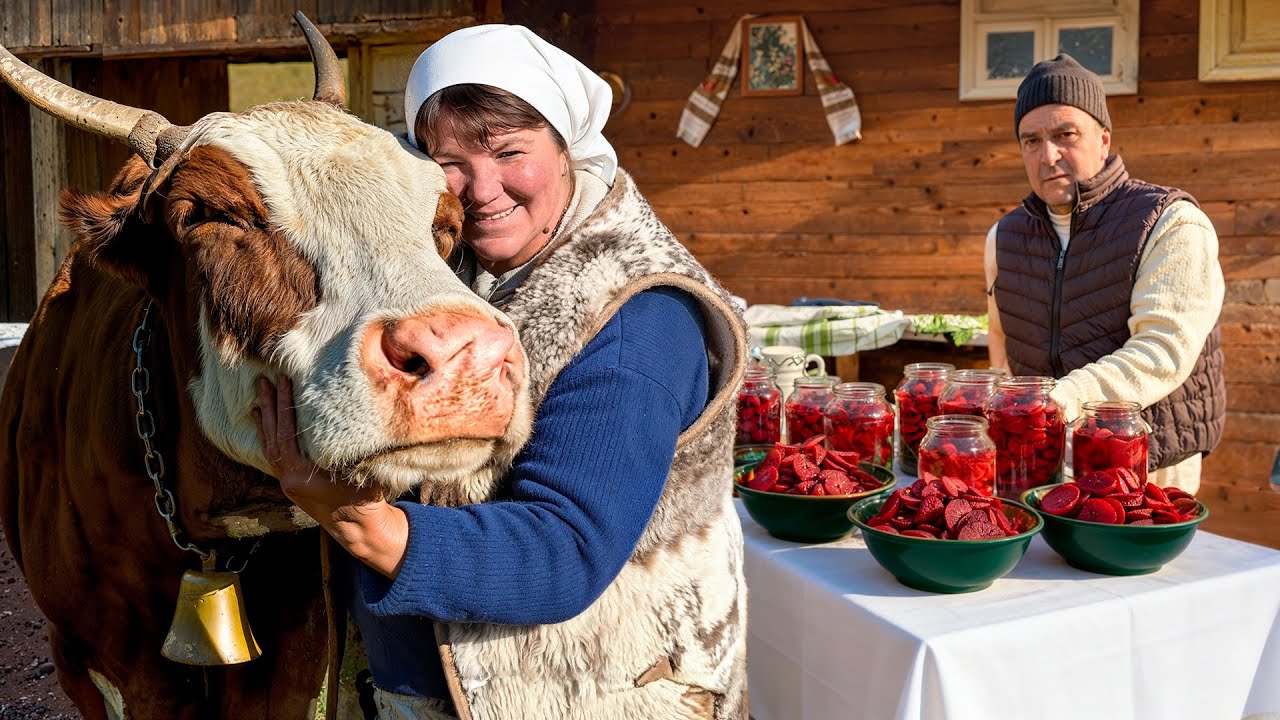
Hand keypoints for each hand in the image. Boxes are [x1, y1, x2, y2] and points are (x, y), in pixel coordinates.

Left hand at [253, 375, 407, 576]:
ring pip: (269, 448)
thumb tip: (356, 416)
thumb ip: (352, 449)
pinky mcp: (291, 483)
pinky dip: (268, 436)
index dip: (283, 408)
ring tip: (259, 396)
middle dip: (268, 408)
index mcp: (301, 477)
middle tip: (262, 381)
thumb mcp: (360, 469)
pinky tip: (264, 422)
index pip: (286, 437)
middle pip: (272, 439)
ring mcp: (287, 483)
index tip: (283, 383)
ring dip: (265, 420)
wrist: (358, 528)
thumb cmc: (364, 499)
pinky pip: (273, 456)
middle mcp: (288, 480)